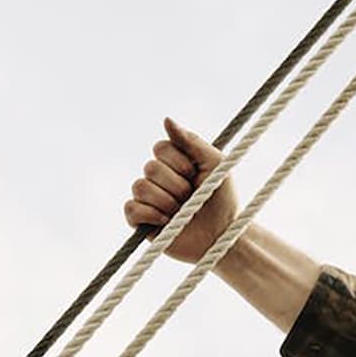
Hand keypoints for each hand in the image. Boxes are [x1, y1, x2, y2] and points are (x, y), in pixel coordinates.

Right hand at [123, 118, 236, 261]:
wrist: (224, 237)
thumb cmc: (223, 200)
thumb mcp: (215, 164)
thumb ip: (192, 141)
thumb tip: (166, 119)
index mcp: (173, 162)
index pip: (160, 148)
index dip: (178, 162)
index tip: (195, 175)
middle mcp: (158, 178)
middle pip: (150, 167)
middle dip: (176, 185)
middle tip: (191, 198)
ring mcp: (148, 199)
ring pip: (140, 186)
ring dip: (166, 201)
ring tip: (182, 212)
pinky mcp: (141, 222)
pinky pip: (131, 208)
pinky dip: (150, 214)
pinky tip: (167, 221)